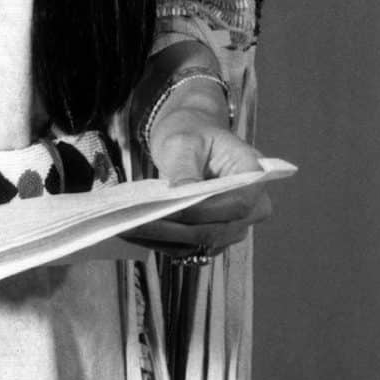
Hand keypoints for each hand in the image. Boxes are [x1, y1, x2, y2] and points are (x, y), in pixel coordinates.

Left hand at [130, 104, 272, 256]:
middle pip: (217, 230)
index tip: (170, 209)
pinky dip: (161, 242)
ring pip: (200, 243)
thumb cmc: (194, 133)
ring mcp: (233, 226)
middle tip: (135, 223)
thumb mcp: (185, 140)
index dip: (205, 211)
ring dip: (163, 239)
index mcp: (254, 175)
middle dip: (174, 229)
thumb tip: (179, 195)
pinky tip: (133, 233)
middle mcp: (252, 207)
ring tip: (126, 229)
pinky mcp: (213, 237)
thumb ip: (185, 168)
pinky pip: (189, 246)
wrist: (194, 139)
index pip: (237, 204)